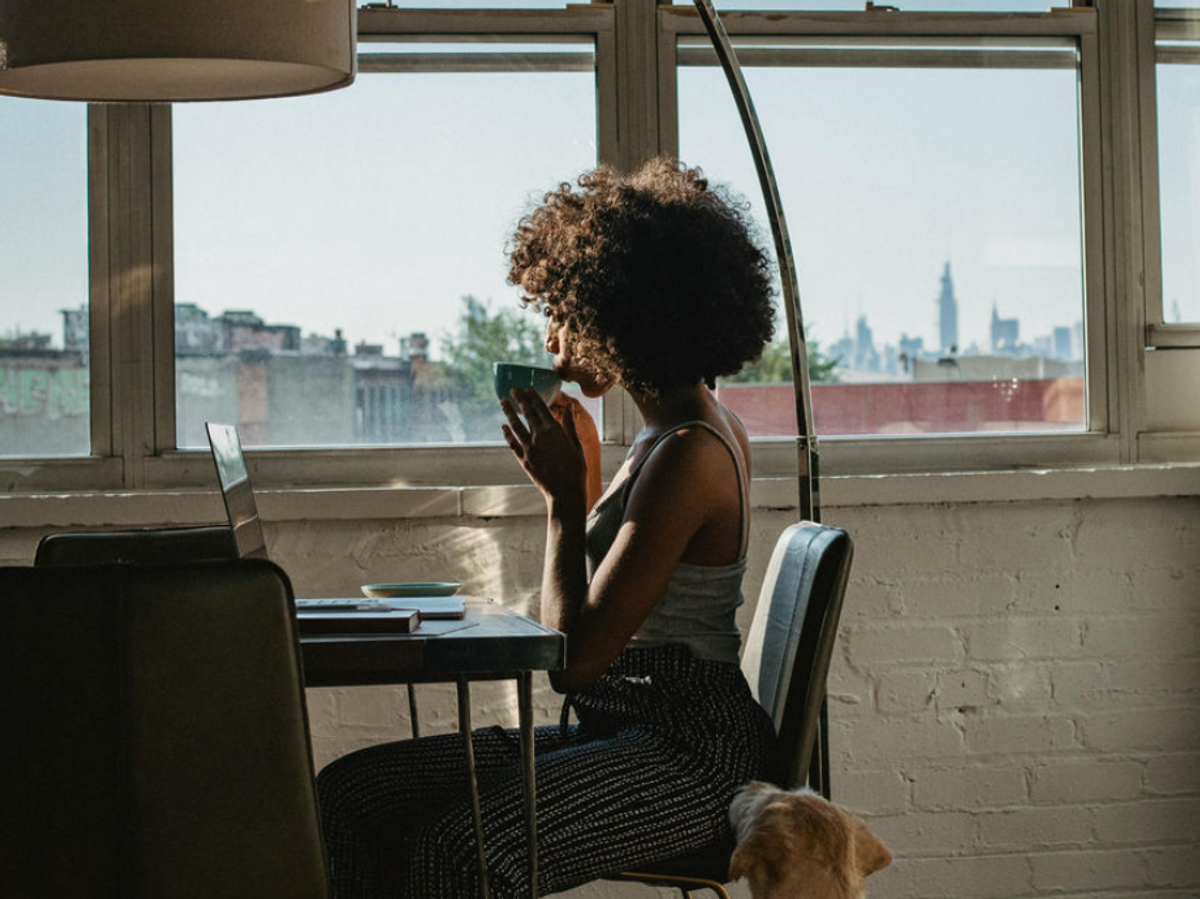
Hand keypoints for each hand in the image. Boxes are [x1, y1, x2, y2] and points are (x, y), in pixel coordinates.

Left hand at [501, 387, 587, 506]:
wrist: (565, 493)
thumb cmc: (576, 470)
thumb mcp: (576, 445)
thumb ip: (570, 425)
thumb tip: (569, 407)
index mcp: (554, 430)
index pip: (541, 407)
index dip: (533, 395)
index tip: (528, 387)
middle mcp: (539, 436)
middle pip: (527, 412)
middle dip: (519, 398)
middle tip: (513, 389)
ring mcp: (529, 448)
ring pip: (515, 425)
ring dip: (509, 412)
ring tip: (503, 401)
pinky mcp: (523, 460)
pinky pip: (512, 443)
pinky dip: (507, 433)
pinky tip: (503, 426)